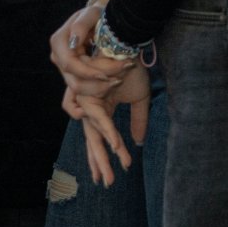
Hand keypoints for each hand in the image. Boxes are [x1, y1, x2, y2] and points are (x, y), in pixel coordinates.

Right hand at [50, 4, 135, 100]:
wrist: (99, 19)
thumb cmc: (96, 14)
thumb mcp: (91, 14)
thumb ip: (81, 25)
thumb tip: (74, 42)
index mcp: (59, 42)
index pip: (70, 64)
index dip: (88, 73)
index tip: (107, 76)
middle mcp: (58, 56)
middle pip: (75, 80)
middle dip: (98, 84)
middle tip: (119, 81)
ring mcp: (64, 66)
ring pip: (79, 89)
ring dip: (100, 89)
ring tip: (119, 81)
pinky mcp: (73, 73)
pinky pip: (85, 88)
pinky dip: (100, 88)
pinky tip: (114, 82)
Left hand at [66, 62, 151, 185]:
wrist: (124, 44)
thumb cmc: (129, 68)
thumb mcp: (139, 98)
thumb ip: (138, 120)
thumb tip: (138, 143)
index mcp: (99, 108)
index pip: (97, 138)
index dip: (100, 157)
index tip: (104, 177)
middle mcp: (90, 106)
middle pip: (91, 139)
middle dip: (99, 161)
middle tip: (105, 182)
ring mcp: (88, 100)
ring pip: (94, 132)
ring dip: (106, 152)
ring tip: (117, 168)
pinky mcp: (90, 93)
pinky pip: (101, 117)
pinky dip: (110, 132)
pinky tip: (119, 147)